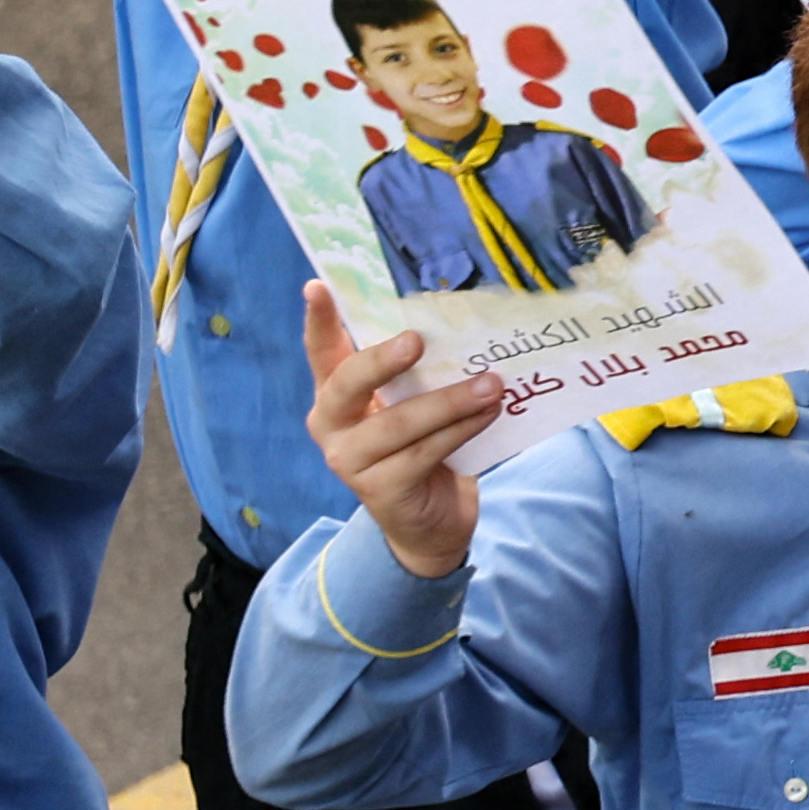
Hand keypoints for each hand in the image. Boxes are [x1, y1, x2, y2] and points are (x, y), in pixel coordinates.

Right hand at [301, 282, 500, 580]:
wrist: (431, 523)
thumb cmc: (423, 447)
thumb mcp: (413, 403)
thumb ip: (418, 373)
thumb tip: (461, 328)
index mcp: (336, 394)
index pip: (322, 351)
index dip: (318, 320)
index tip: (317, 286)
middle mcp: (331, 425)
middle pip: (348, 384)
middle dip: (381, 360)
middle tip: (415, 339)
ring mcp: (350, 462)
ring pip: (399, 422)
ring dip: (451, 400)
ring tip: (492, 384)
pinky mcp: (379, 491)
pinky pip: (424, 452)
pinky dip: (461, 429)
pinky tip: (490, 413)